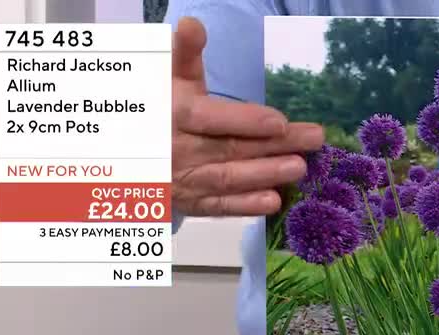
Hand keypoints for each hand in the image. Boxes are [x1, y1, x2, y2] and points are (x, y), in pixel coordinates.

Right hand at [171, 17, 323, 215]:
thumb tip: (192, 24)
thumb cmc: (159, 106)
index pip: (210, 118)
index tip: (280, 122)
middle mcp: (176, 149)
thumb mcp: (167, 78)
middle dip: (275, 146)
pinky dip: (245, 205)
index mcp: (172, 114)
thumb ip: (184, 54)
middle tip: (313, 139)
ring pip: (227, 178)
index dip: (245, 122)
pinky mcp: (189, 201)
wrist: (124, 150)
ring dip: (266, 175)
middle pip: (230, 148)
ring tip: (300, 167)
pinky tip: (273, 201)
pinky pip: (218, 206)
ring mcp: (182, 179)